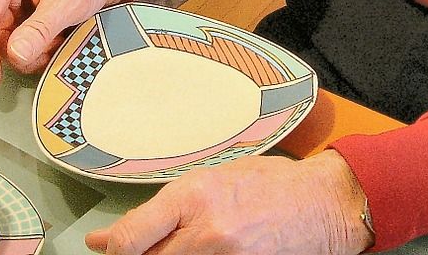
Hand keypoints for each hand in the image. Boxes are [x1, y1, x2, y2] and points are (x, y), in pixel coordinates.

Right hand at [0, 0, 133, 85]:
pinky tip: (55, 40)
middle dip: (20, 50)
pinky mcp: (18, 15)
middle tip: (51, 47)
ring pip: (5, 43)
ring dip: (31, 52)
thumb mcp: (67, 1)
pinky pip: (17, 44)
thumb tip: (15, 55)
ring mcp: (8, 1)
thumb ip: (40, 29)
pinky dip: (36, 50)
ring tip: (58, 39)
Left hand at [84, 151, 373, 254]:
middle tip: (133, 251)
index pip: (131, 236)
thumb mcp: (218, 179)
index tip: (102, 247)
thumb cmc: (274, 184)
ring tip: (175, 249)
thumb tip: (119, 231)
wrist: (325, 205)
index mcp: (196, 196)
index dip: (110, 248)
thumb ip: (170, 206)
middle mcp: (207, 232)